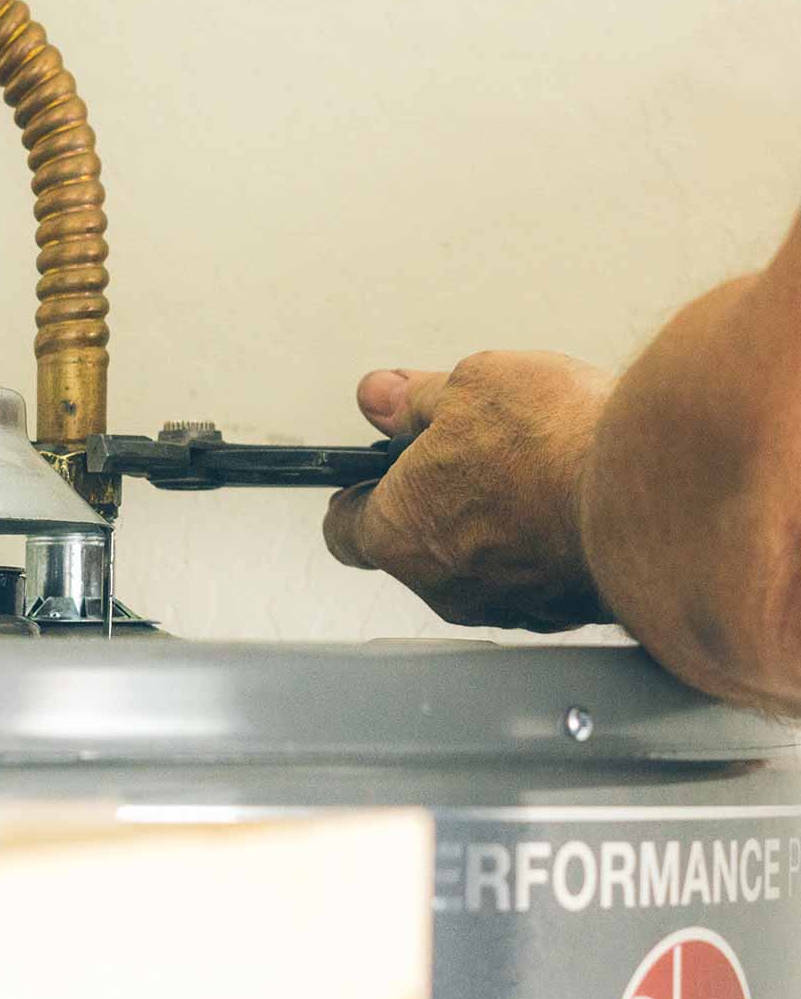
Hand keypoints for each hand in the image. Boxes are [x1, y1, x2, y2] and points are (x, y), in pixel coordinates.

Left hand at [323, 351, 615, 630]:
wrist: (653, 491)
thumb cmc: (554, 445)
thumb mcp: (466, 386)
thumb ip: (413, 400)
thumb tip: (382, 397)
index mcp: (400, 533)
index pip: (345, 531)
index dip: (357, 495)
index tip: (374, 473)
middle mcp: (446, 586)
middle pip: (417, 547)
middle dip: (436, 501)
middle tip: (468, 450)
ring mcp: (509, 607)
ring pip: (480, 565)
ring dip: (494, 525)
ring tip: (532, 469)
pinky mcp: (567, 612)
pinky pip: (538, 576)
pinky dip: (545, 544)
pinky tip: (570, 499)